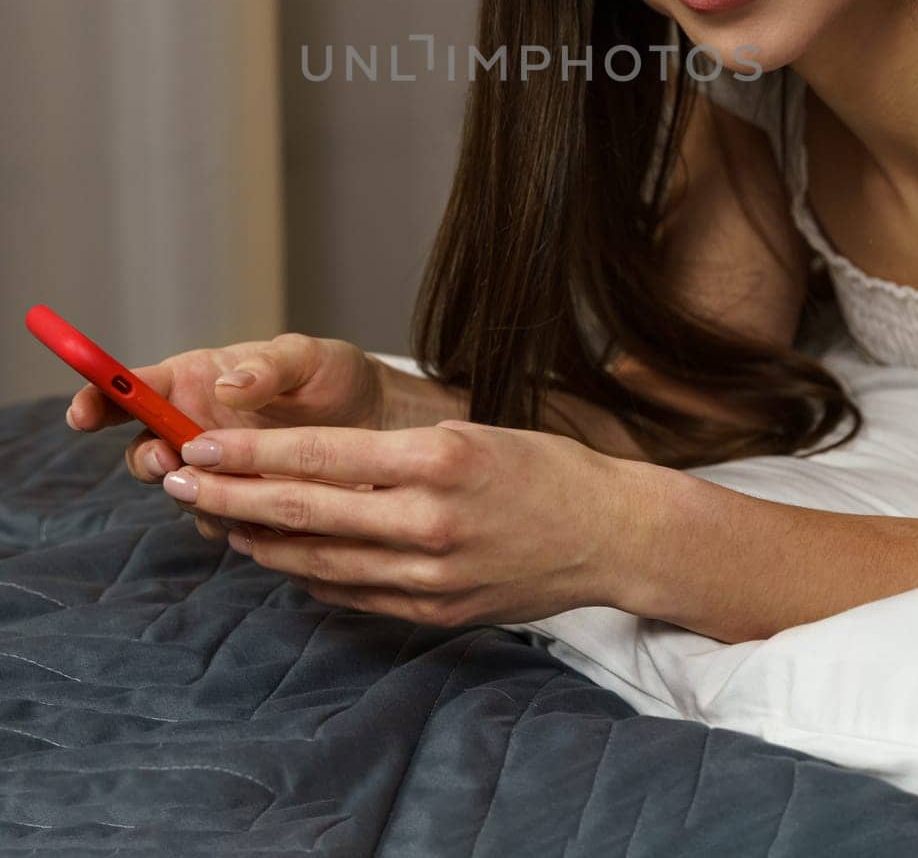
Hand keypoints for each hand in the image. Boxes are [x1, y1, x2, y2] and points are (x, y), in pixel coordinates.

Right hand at [65, 333, 386, 541]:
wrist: (377, 426)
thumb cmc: (335, 378)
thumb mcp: (309, 357)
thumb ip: (268, 366)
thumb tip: (225, 385)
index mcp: (194, 380)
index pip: (132, 389)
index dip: (99, 398)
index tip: (82, 412)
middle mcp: (194, 428)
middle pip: (144, 452)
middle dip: (148, 461)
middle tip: (170, 463)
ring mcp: (215, 472)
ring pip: (181, 495)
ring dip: (195, 496)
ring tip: (231, 489)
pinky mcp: (241, 508)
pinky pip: (219, 524)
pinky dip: (233, 522)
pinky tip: (264, 514)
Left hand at [161, 418, 646, 625]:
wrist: (608, 533)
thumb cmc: (539, 468)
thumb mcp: (468, 433)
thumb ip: (390, 455)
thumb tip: (306, 466)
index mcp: (440, 457)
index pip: (322, 455)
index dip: (252, 452)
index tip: (202, 445)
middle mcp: (431, 518)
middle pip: (306, 510)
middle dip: (232, 496)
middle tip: (179, 482)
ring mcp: (433, 574)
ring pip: (320, 560)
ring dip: (260, 541)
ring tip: (219, 521)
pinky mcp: (437, 613)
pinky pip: (354, 594)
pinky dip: (309, 575)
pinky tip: (281, 558)